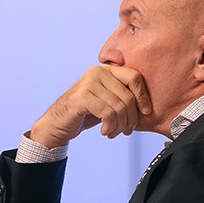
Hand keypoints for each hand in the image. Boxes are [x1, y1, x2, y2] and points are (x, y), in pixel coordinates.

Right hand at [30, 65, 150, 147]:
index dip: (143, 96)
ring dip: (119, 126)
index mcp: (106, 70)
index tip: (145, 112)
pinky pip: (107, 113)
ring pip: (119, 107)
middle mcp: (97, 72)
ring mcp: (89, 83)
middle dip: (130, 119)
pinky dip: (110, 126)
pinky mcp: (82, 97)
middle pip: (128, 96)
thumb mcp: (107, 101)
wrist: (58, 123)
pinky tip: (105, 131)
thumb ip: (122, 97)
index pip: (134, 77)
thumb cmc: (84, 113)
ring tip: (113, 132)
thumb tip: (146, 107)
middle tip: (126, 130)